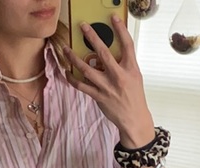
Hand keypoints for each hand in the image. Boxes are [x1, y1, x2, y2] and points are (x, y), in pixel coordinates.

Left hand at [63, 15, 154, 147]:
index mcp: (130, 69)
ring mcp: (107, 87)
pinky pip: (81, 86)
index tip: (113, 18)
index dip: (120, 30)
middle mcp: (119, 76)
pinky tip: (67, 72)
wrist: (133, 118)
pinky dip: (72, 79)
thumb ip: (123, 64)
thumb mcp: (134, 77)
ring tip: (66, 49)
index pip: (127, 44)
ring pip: (87, 69)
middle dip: (92, 38)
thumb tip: (106, 54)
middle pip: (103, 53)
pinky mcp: (98, 97)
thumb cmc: (134, 96)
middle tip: (83, 27)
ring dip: (74, 58)